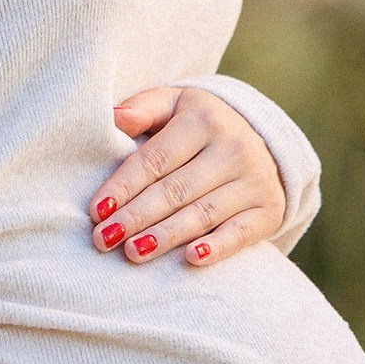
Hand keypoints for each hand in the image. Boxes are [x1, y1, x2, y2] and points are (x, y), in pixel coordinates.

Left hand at [89, 85, 286, 266]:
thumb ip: (143, 109)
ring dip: (166, 235)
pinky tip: (191, 258)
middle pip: (176, 189)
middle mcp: (233, 148)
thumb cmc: (199, 126)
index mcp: (204, 119)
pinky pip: (241, 232)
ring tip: (133, 252)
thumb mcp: (174, 105)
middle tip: (104, 239)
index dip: (124, 186)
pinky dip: (217, 247)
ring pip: (203, 213)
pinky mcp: (268, 209)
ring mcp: (255, 180)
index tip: (96, 211)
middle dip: (136, 216)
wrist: (263, 140)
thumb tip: (112, 117)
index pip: (156, 159)